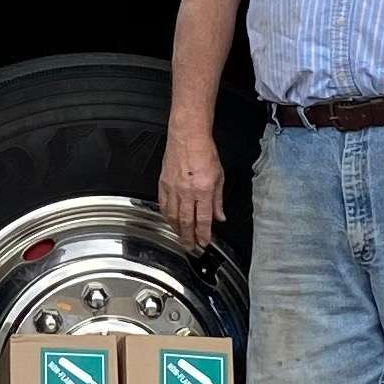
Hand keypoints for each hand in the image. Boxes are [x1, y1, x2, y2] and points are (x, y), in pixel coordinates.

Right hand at [159, 133, 224, 254]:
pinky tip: (169, 220)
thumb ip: (218, 199)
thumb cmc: (204, 151)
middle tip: (190, 247)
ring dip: (177, 229)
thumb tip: (220, 216)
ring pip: (173, 216)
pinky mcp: (163, 183)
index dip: (204, 234)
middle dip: (188, 238)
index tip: (204, 242)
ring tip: (180, 237)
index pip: (203, 219)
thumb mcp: (219, 176)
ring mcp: (173, 188)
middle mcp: (187, 191)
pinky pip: (163, 205)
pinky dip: (166, 215)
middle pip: (187, 222)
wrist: (187, 136)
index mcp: (203, 189)